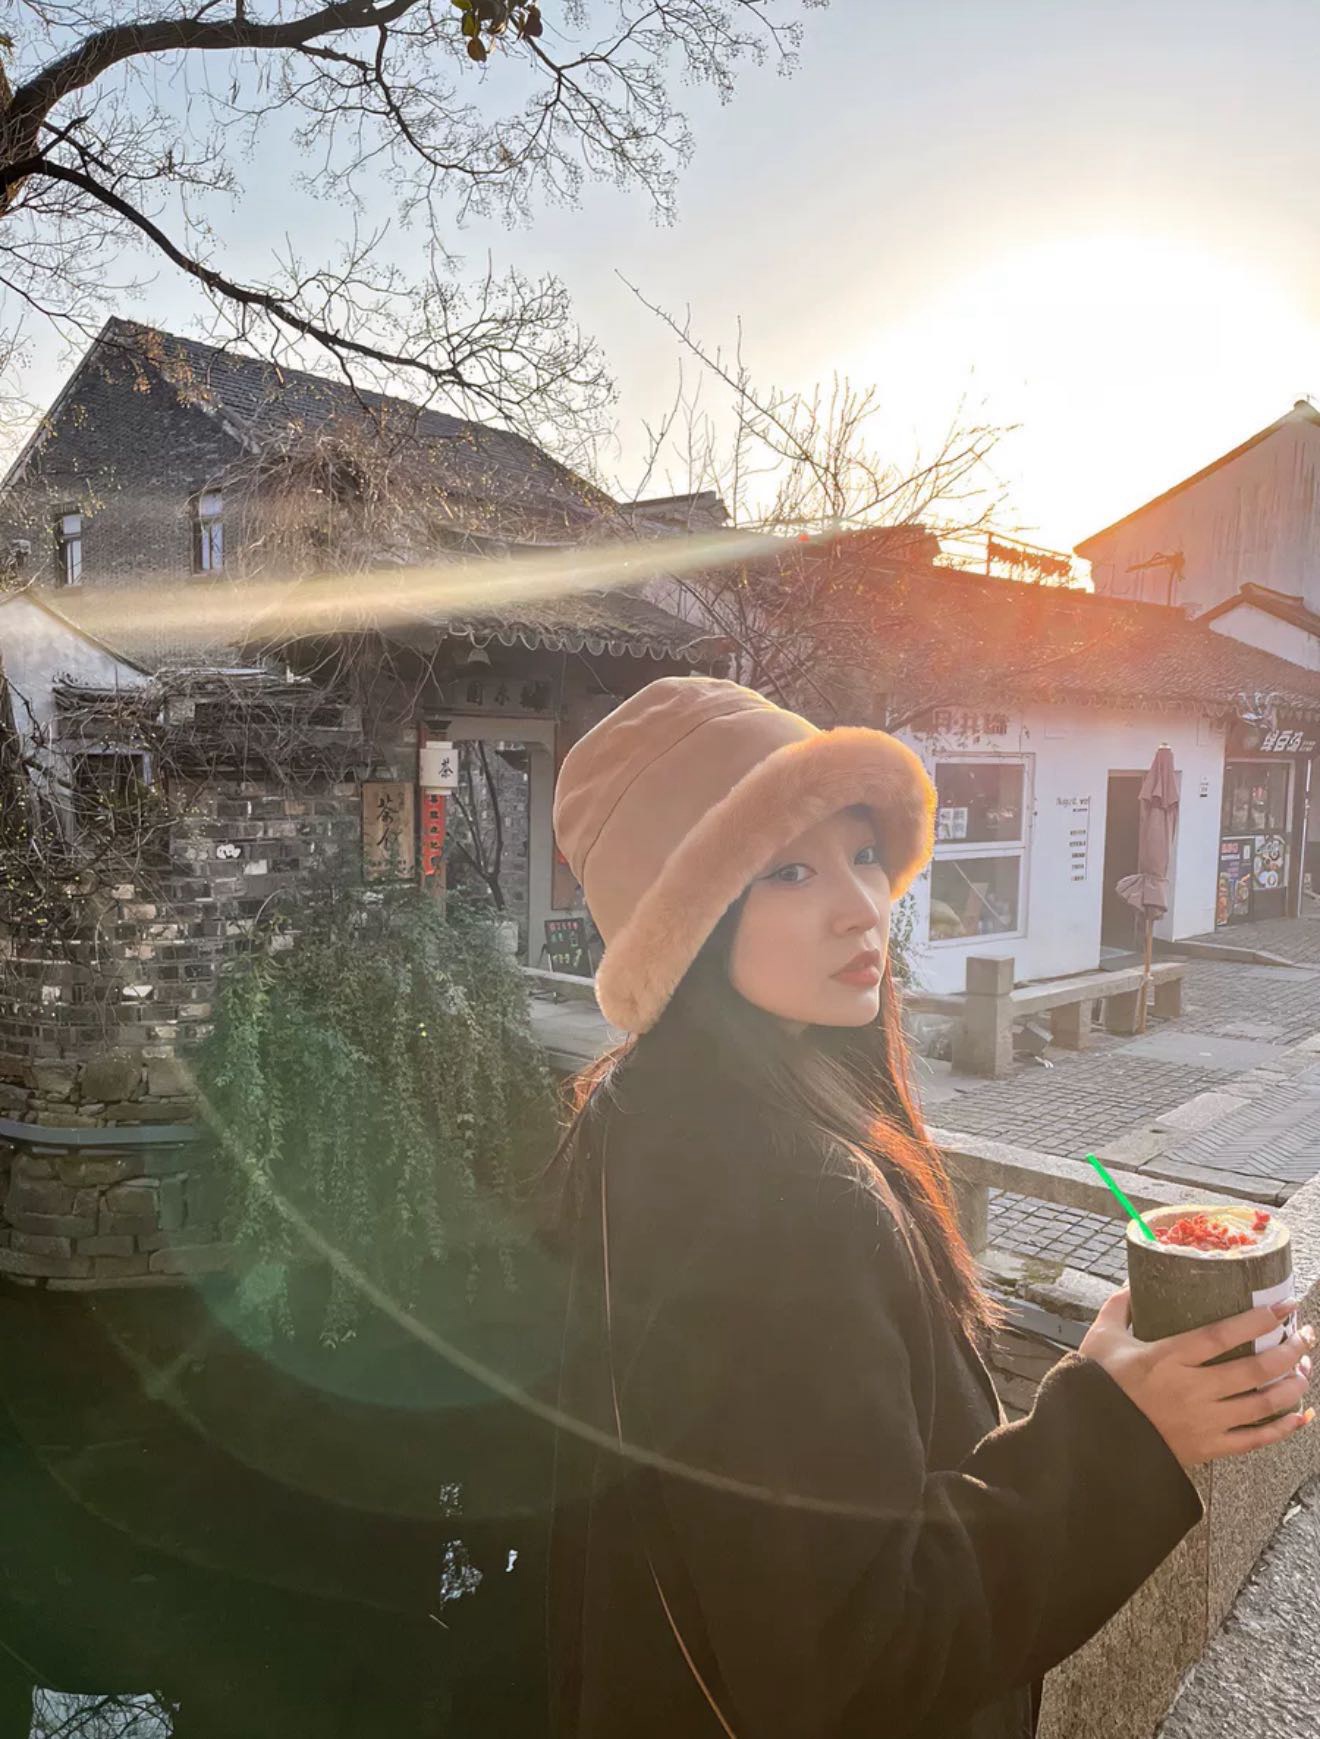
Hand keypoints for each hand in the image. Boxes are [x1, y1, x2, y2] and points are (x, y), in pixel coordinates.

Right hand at [1079, 1288, 1315, 1467]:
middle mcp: (1192, 1389)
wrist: (1090, 1439)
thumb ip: (1120, 1306)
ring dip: (1291, 1385)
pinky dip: (1284, 1427)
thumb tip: (1136, 1282)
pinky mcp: (1207, 1448)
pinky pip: (1255, 1439)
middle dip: (1289, 1350)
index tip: (1285, 1306)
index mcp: (1167, 1357)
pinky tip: (1301, 1414)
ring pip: (1262, 1403)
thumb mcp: (1102, 1338)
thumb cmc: (1096, 1385)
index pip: (1223, 1335)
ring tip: (1304, 1368)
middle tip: (1305, 1335)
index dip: (1259, 1320)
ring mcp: (1203, 1422)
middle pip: (1254, 1369)